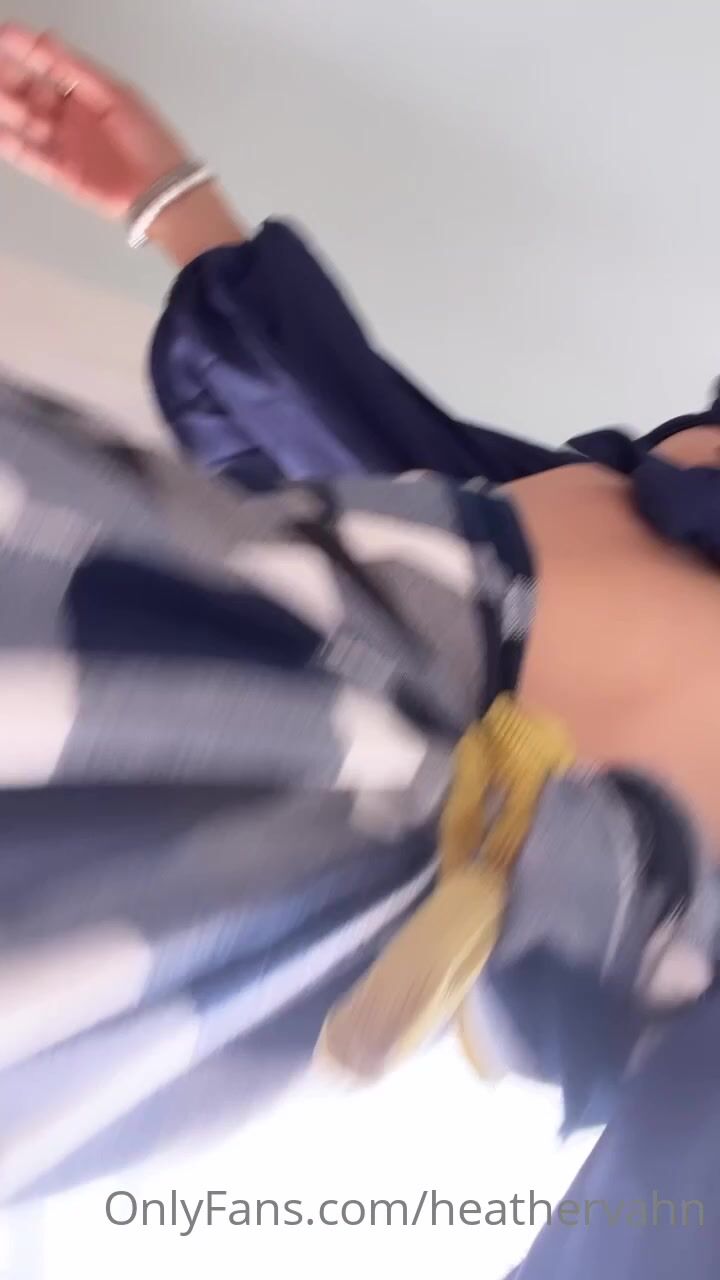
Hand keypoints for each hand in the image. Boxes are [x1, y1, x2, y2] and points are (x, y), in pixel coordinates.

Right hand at [0, 22, 188, 217]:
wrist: (164, 192)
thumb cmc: (150, 142)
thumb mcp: (116, 97)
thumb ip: (78, 71)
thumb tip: (45, 39)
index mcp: (88, 94)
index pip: (48, 67)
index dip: (25, 51)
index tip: (4, 35)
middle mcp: (73, 118)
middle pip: (30, 94)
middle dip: (8, 79)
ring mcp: (66, 145)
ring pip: (26, 123)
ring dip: (5, 108)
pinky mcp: (63, 174)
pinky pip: (31, 157)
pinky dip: (13, 145)